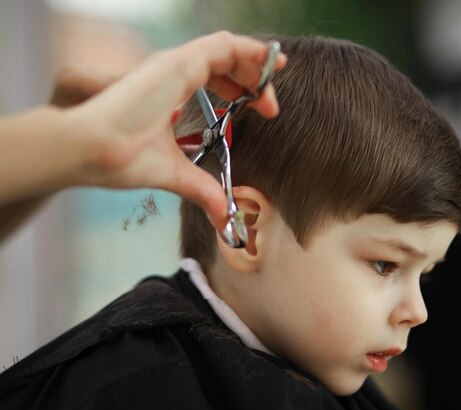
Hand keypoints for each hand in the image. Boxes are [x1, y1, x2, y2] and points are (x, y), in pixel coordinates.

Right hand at [63, 31, 286, 229]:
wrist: (92, 152)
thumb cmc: (121, 159)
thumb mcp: (176, 174)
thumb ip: (201, 190)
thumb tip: (223, 219)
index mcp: (170, 88)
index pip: (213, 74)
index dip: (241, 85)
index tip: (263, 107)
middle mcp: (173, 71)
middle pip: (223, 58)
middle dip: (253, 75)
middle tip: (270, 104)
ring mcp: (175, 64)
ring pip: (226, 47)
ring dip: (255, 61)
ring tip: (275, 76)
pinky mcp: (177, 63)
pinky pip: (223, 46)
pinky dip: (250, 51)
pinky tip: (268, 65)